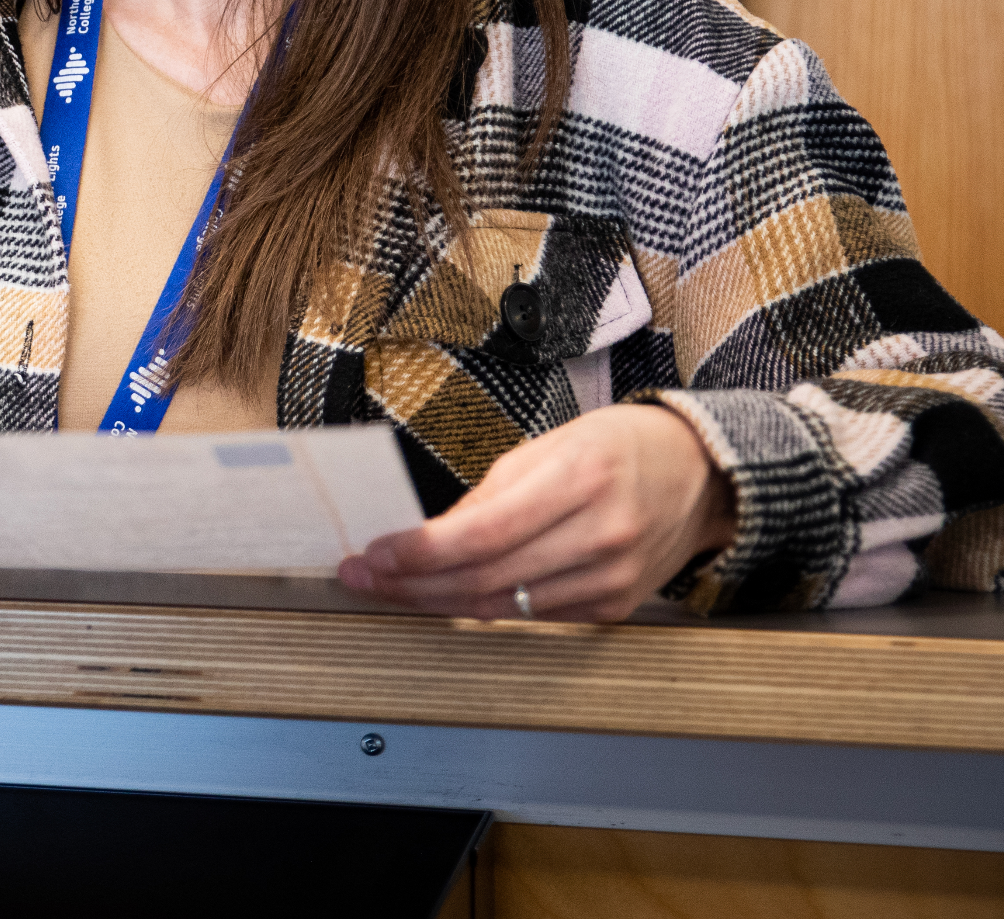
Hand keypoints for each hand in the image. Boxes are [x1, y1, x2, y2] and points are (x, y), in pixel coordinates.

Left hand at [339, 404, 735, 621]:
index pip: (483, 533)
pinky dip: (485, 610)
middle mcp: (600, 535)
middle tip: (364, 576)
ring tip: (392, 588)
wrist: (701, 474)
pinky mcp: (615, 608)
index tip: (375, 553)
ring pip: (504, 608)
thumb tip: (427, 536)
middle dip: (413, 582)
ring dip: (438, 602)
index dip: (420, 552)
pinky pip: (534, 618)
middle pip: (486, 579)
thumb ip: (489, 495)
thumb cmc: (619, 446)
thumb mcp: (549, 446)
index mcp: (580, 479)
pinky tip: (449, 597)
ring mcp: (612, 580)